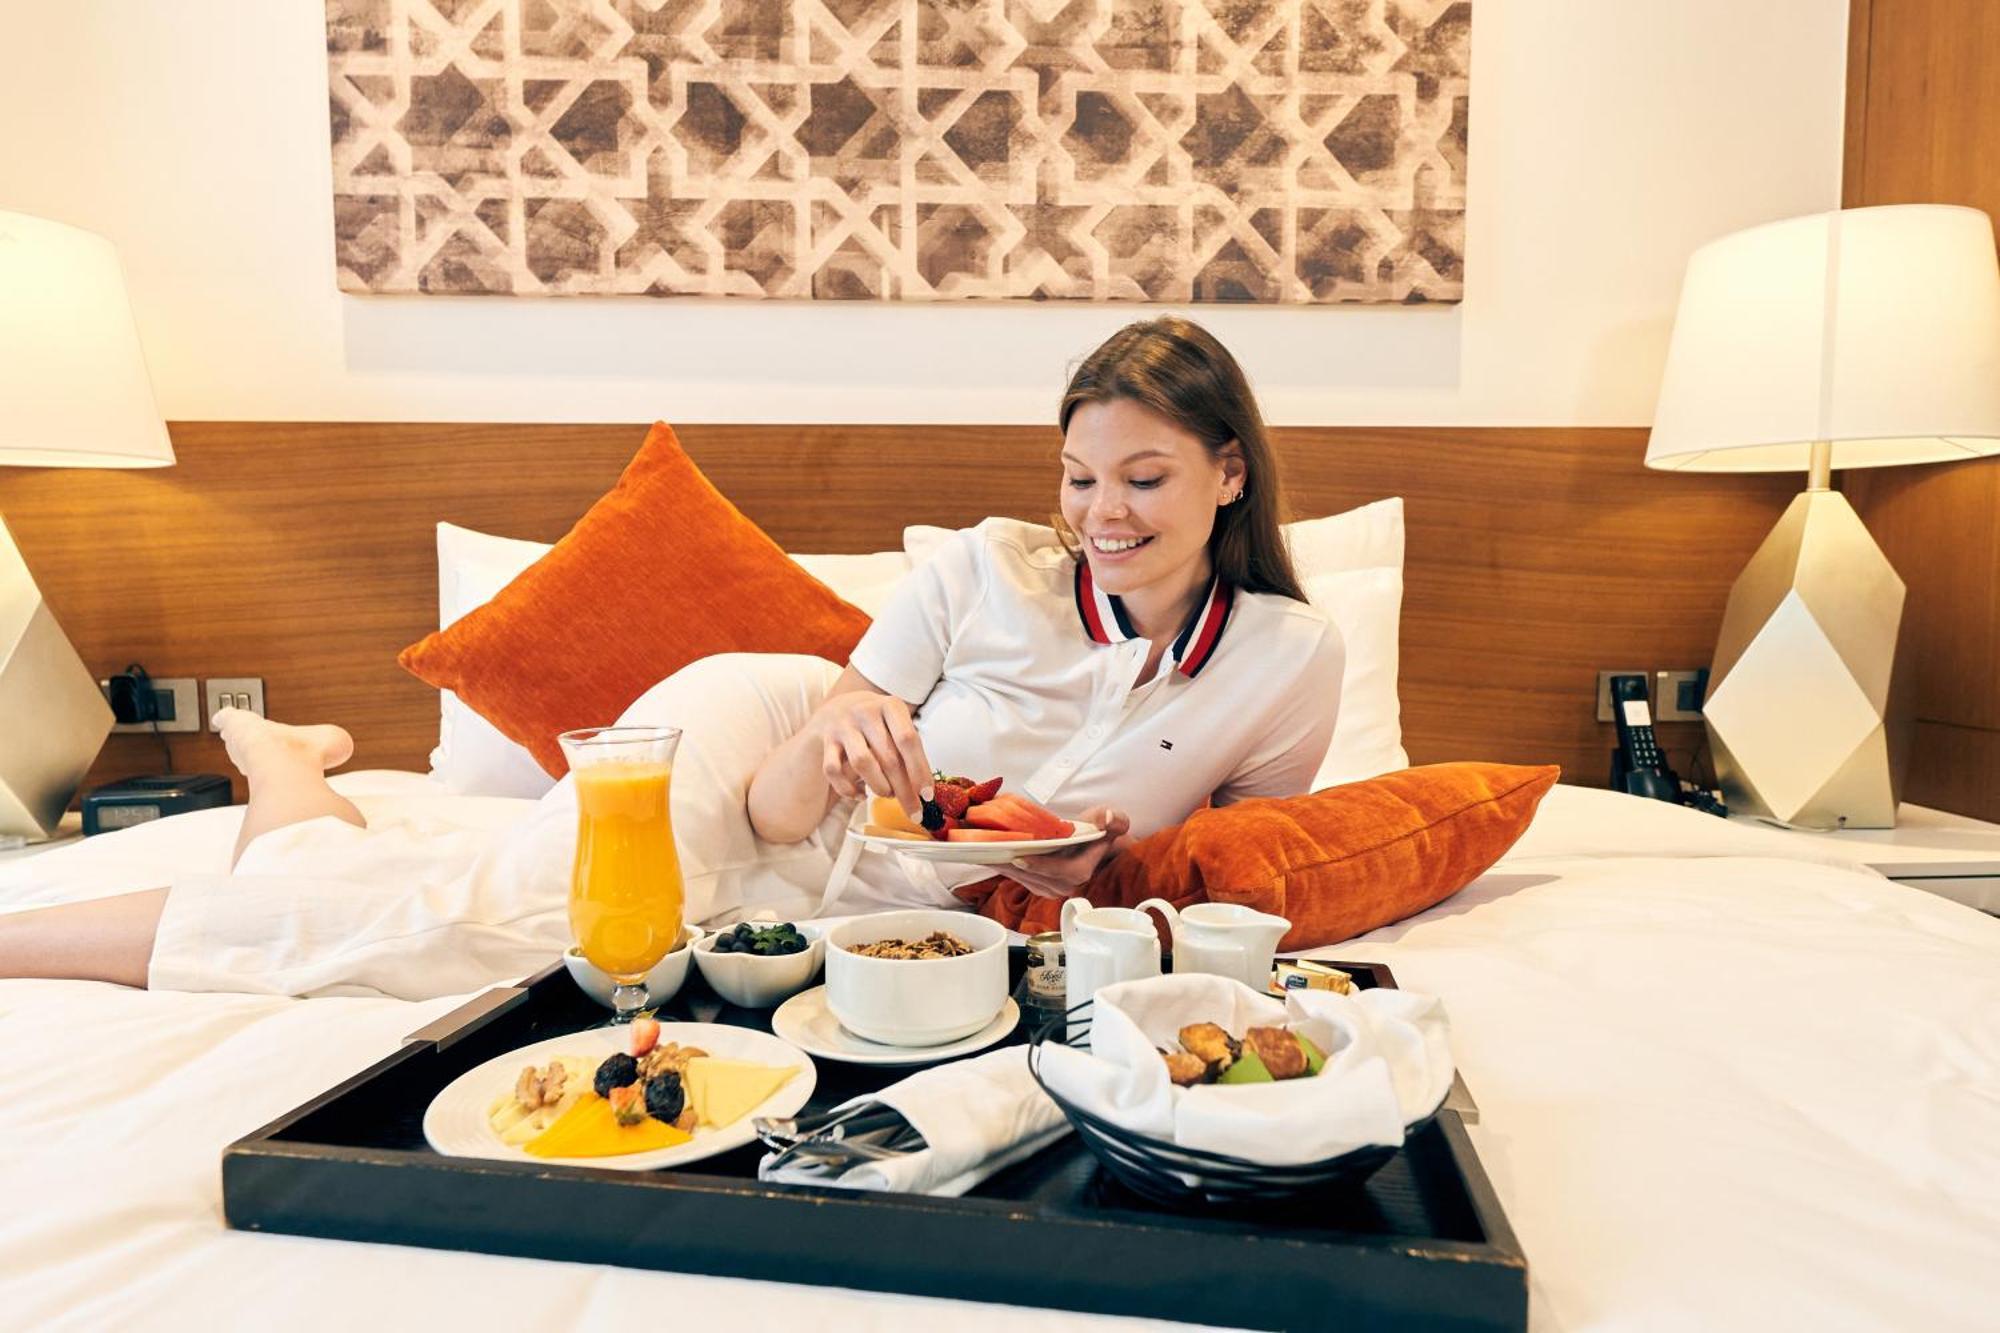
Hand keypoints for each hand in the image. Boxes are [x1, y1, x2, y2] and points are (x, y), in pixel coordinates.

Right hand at [814, 690, 932, 816]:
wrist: (841, 707)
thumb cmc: (878, 723)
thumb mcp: (897, 725)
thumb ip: (910, 750)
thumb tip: (924, 791)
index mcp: (891, 706)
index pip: (908, 740)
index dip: (919, 770)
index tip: (927, 795)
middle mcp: (866, 712)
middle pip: (888, 757)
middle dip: (904, 790)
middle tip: (914, 810)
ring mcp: (843, 725)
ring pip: (862, 763)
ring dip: (879, 786)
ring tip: (888, 794)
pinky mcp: (826, 741)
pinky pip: (833, 770)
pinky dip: (848, 789)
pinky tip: (861, 795)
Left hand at [1001, 808, 1131, 900]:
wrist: (1098, 844)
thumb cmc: (1103, 830)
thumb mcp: (1115, 819)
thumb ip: (1115, 819)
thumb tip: (1107, 820)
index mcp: (1083, 870)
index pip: (1061, 872)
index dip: (1041, 866)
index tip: (1020, 858)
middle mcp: (1067, 884)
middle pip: (1036, 877)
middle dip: (1012, 865)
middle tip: (991, 851)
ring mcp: (1053, 887)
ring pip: (1025, 879)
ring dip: (1004, 867)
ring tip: (985, 853)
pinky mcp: (1041, 886)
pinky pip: (1021, 879)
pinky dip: (1006, 868)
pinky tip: (991, 856)